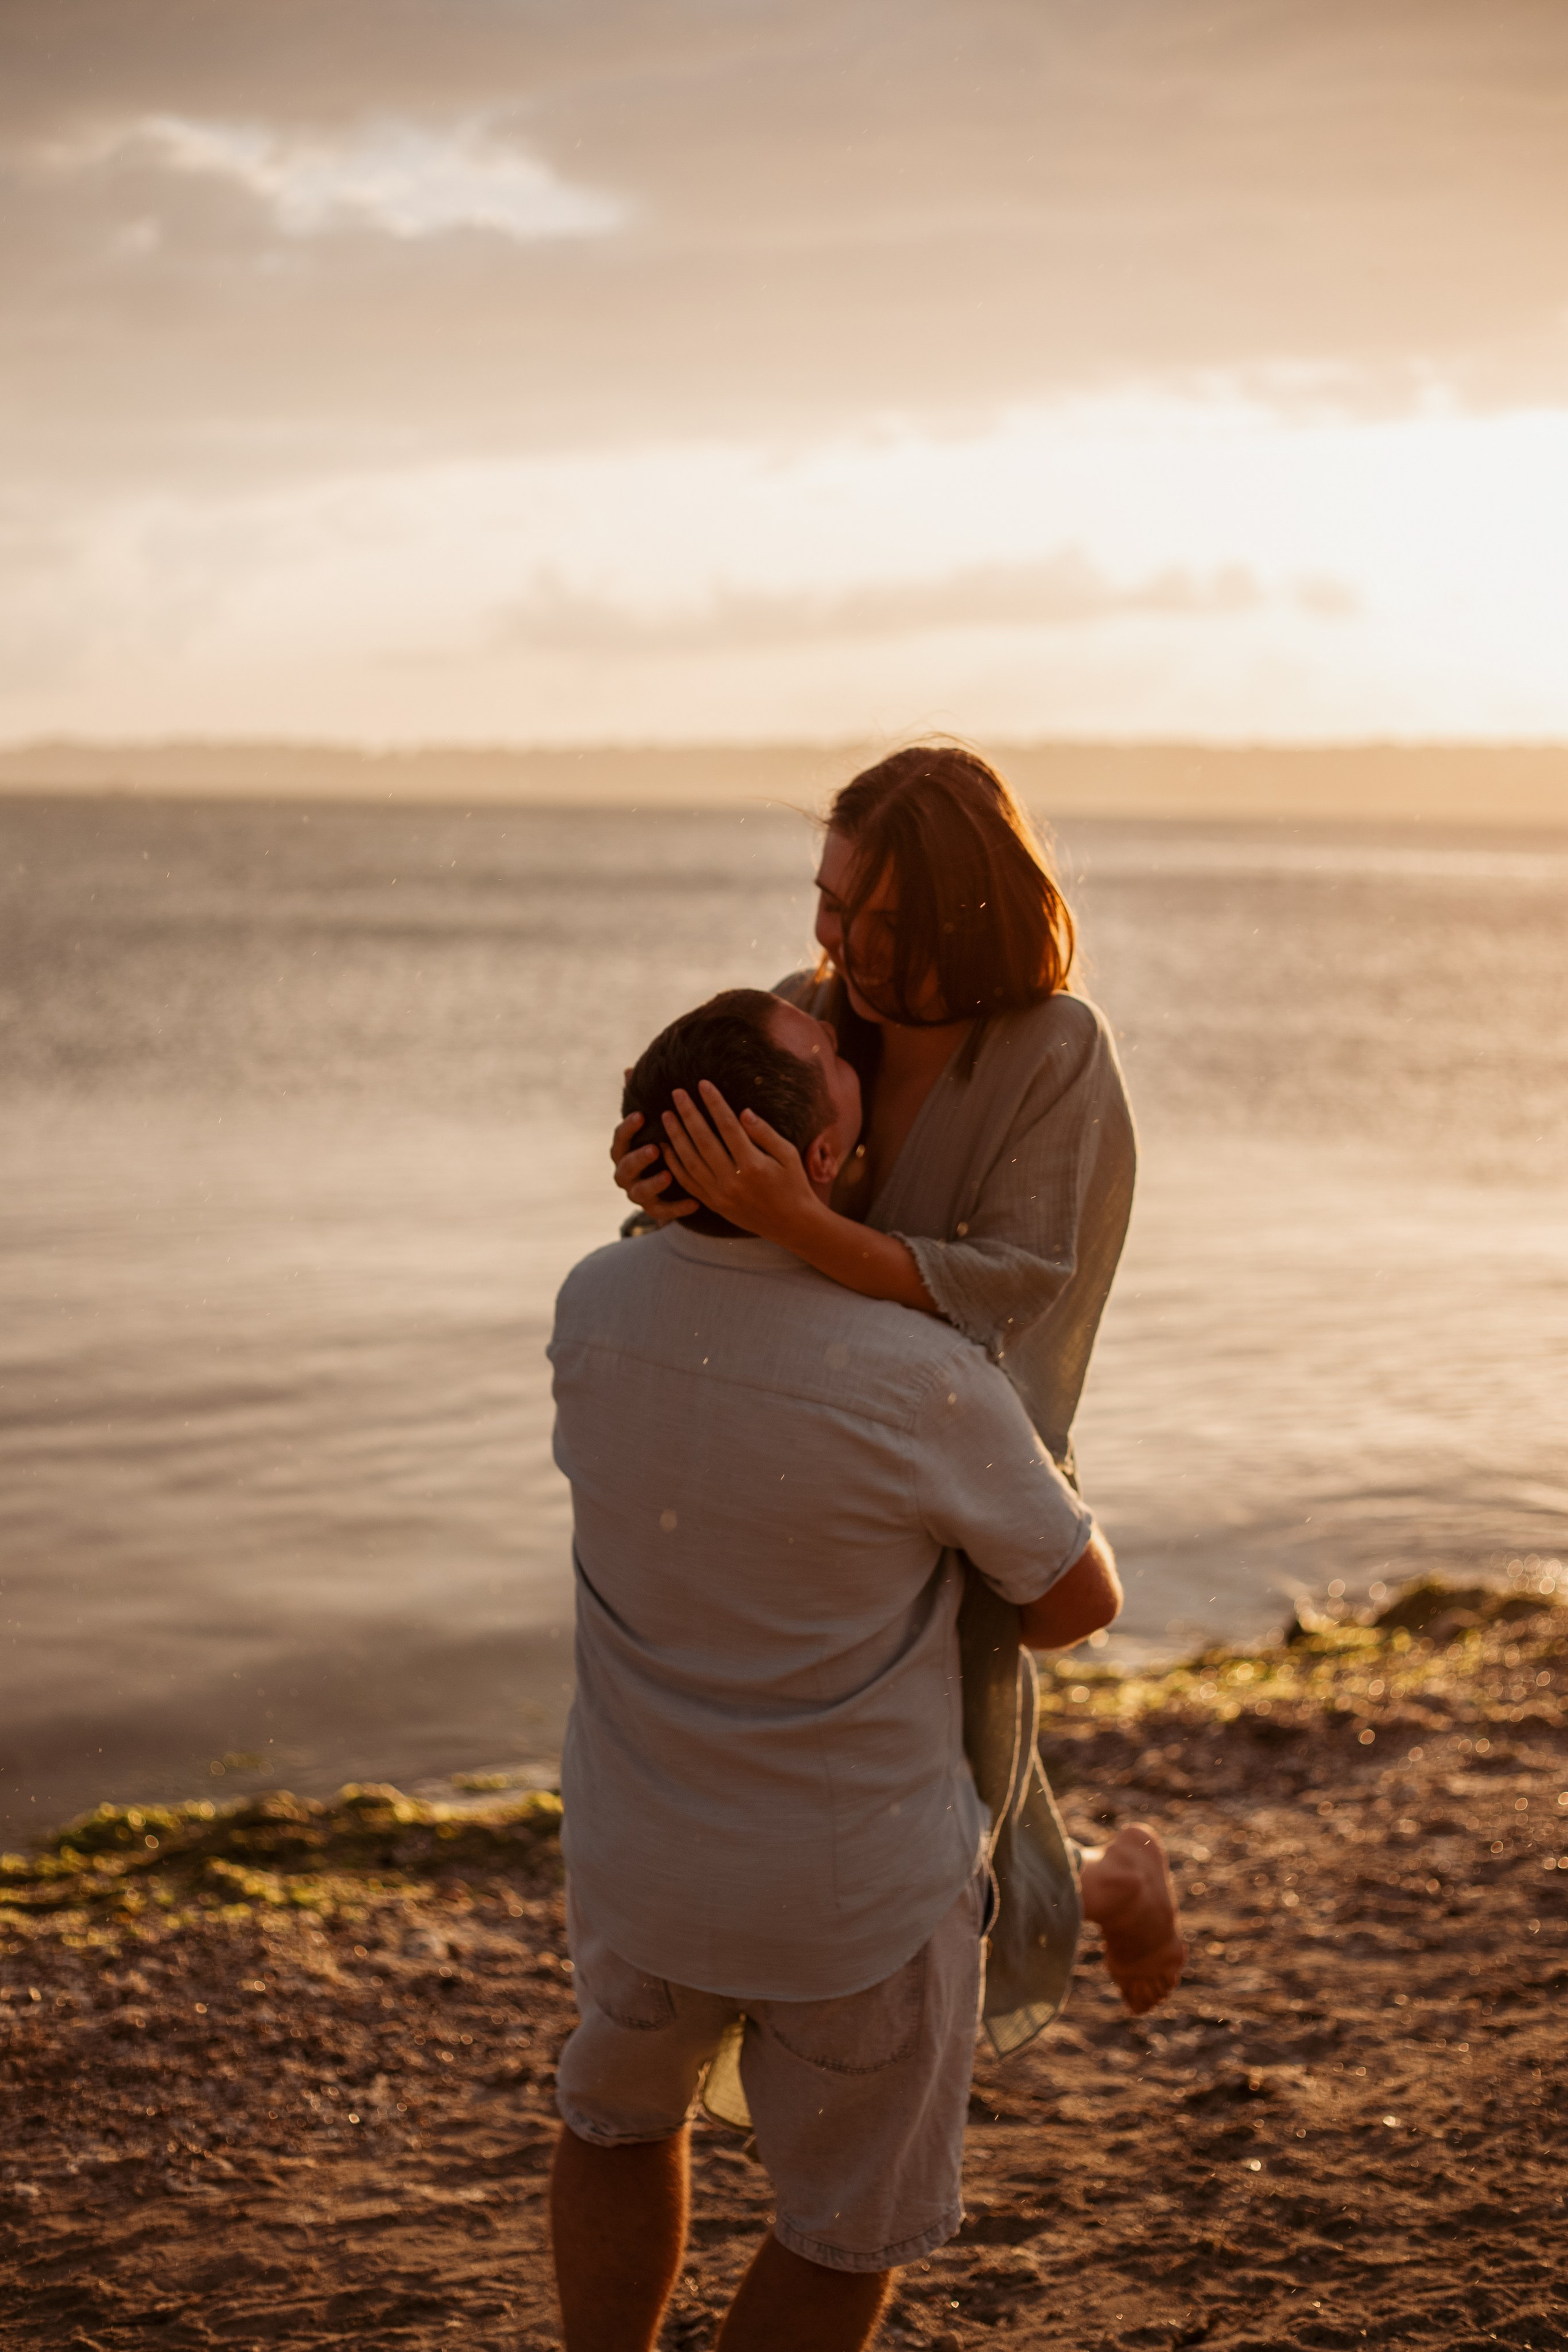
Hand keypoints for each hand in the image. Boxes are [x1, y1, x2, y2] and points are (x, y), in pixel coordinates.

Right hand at [610, 1109, 695, 1223]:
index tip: (641, 1115)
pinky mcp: (654, 1210)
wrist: (668, 1181)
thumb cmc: (660, 1142)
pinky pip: (663, 1212)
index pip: (619, 1139)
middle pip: (626, 1167)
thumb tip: (629, 1070)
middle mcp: (626, 1173)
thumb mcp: (653, 1123)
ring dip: (653, 1183)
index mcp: (624, 1151)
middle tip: (654, 1148)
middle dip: (639, 1158)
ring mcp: (638, 1193)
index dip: (628, 1128)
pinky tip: (695, 1203)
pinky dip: (677, 1208)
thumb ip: (641, 1100)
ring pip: (639, 1192)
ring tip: (668, 1175)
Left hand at [659, 1082, 820, 1241]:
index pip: (728, 1126)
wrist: (791, 1224)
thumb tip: (743, 1112)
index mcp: (753, 1165)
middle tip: (677, 1093)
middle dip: (689, 1114)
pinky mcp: (713, 1204)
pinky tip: (666, 1146)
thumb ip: (765, 1133)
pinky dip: (675, 1163)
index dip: (714, 1103)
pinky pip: (688, 1181)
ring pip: (690, 1160)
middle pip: (704, 1140)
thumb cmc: (793, 1184)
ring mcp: (719, 1194)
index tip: (703, 1084)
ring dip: (676, 1136)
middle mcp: (732, 1180)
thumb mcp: (788, 1155)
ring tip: (667, 1114)